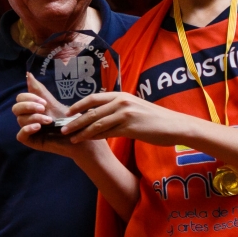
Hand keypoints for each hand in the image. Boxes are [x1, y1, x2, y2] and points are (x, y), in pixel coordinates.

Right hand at [14, 73, 97, 157]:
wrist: (78, 137)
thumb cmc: (68, 120)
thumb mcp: (53, 103)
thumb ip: (40, 91)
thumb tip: (28, 74)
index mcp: (32, 108)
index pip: (20, 98)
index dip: (29, 98)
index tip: (44, 102)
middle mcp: (28, 117)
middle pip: (16, 108)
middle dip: (29, 106)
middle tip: (44, 109)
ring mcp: (28, 130)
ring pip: (20, 120)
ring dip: (34, 117)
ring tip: (49, 121)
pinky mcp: (30, 141)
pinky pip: (20, 135)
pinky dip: (27, 129)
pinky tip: (38, 127)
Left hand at [62, 91, 190, 146]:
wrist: (175, 125)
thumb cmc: (154, 118)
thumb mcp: (134, 107)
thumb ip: (117, 108)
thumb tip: (99, 114)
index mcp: (120, 95)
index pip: (93, 98)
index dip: (78, 105)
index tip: (66, 113)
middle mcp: (121, 102)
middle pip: (91, 111)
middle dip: (75, 121)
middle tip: (62, 128)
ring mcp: (126, 114)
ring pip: (97, 123)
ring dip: (82, 131)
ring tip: (71, 138)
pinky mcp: (130, 127)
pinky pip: (108, 133)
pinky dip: (95, 137)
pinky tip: (87, 141)